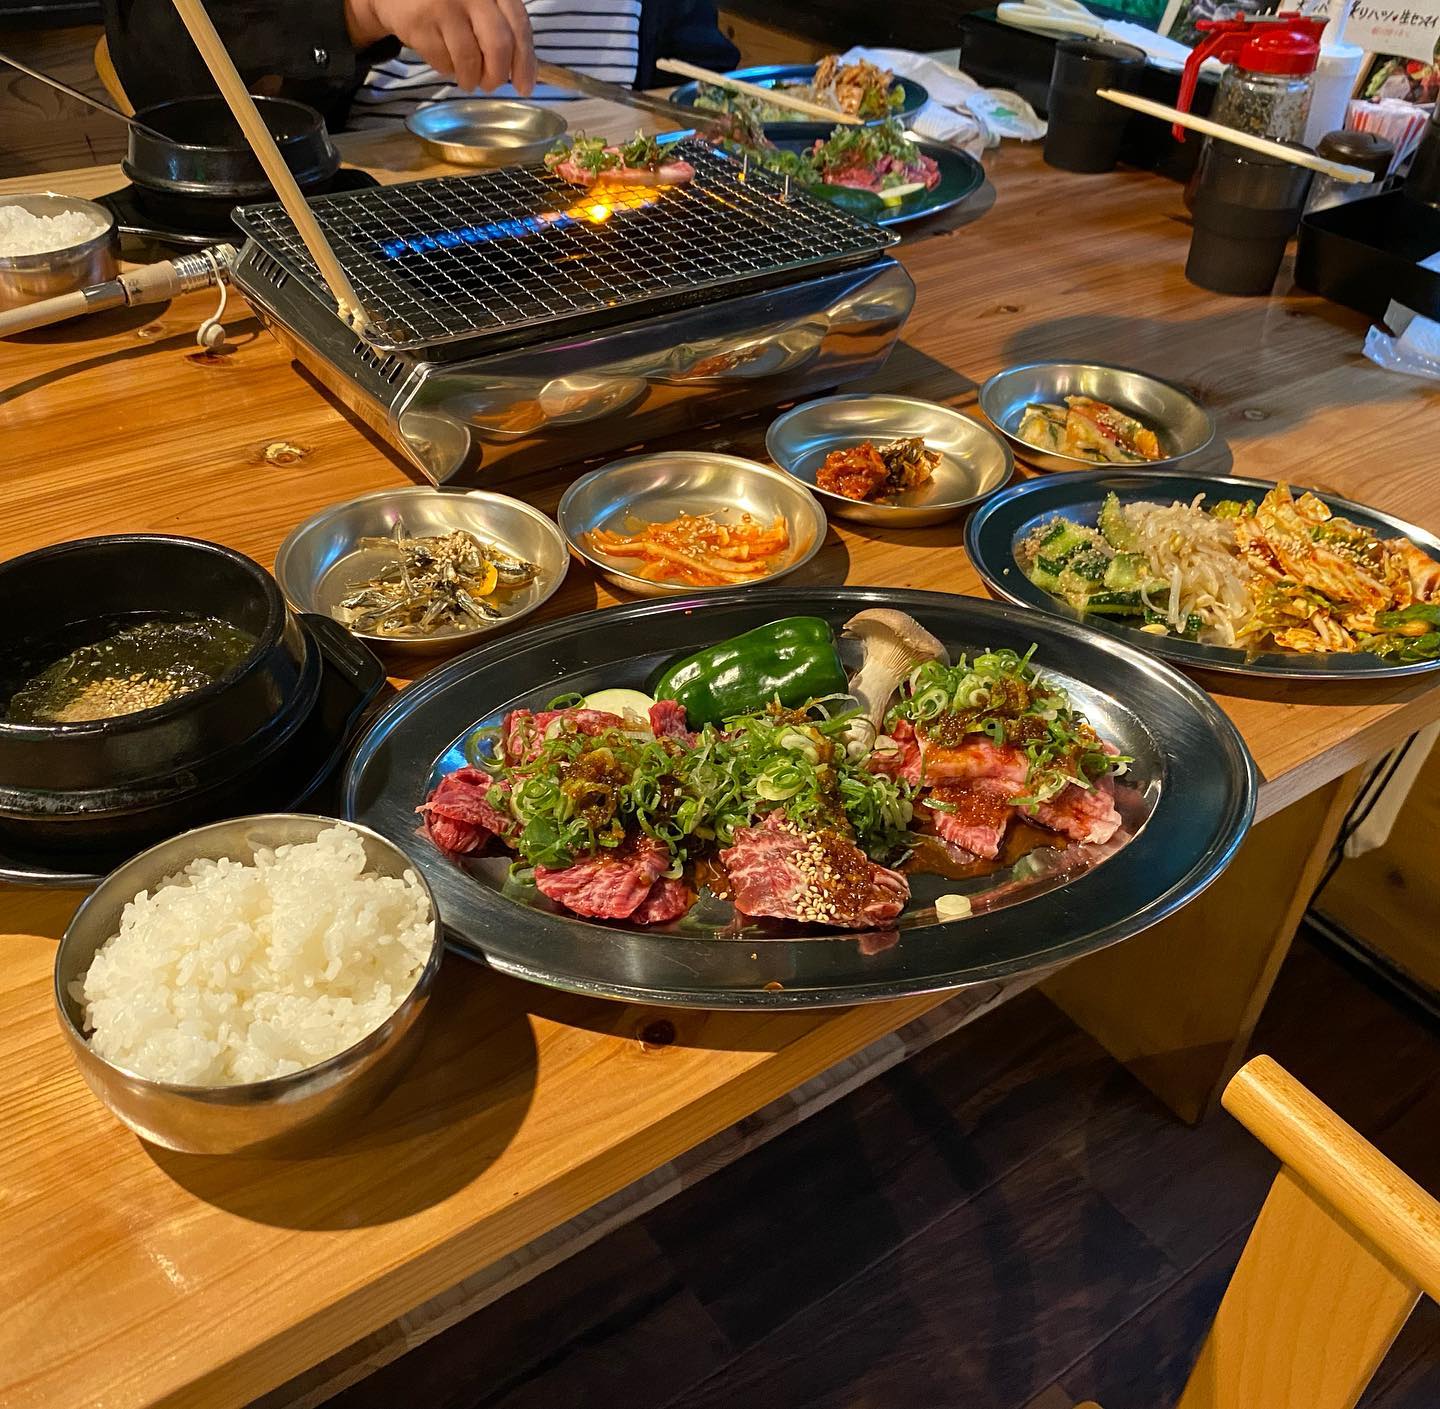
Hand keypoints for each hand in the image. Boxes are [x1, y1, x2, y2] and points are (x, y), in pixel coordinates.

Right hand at [345, 0, 536, 94]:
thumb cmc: (449, 1)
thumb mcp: (480, 3)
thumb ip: (503, 27)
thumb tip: (525, 73)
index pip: (518, 26)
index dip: (525, 62)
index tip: (525, 87)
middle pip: (498, 46)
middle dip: (497, 75)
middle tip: (490, 85)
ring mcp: (443, 6)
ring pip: (470, 60)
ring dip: (471, 79)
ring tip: (467, 79)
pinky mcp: (420, 23)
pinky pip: (443, 62)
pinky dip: (447, 70)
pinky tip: (444, 59)